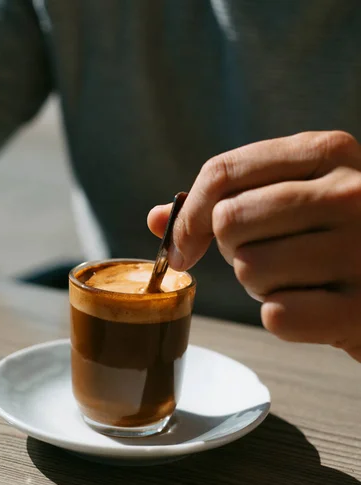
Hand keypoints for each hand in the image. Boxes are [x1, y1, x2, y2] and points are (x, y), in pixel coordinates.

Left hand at [148, 131, 360, 360]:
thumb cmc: (332, 239)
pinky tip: (315, 306)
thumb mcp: (292, 200)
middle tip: (267, 255)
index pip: (223, 172)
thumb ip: (226, 200)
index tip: (185, 245)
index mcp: (328, 152)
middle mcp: (350, 192)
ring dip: (260, 284)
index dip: (190, 216)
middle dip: (233, 250)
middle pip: (228, 221)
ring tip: (299, 278)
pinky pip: (277, 316)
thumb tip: (158, 220)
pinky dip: (284, 318)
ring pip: (249, 269)